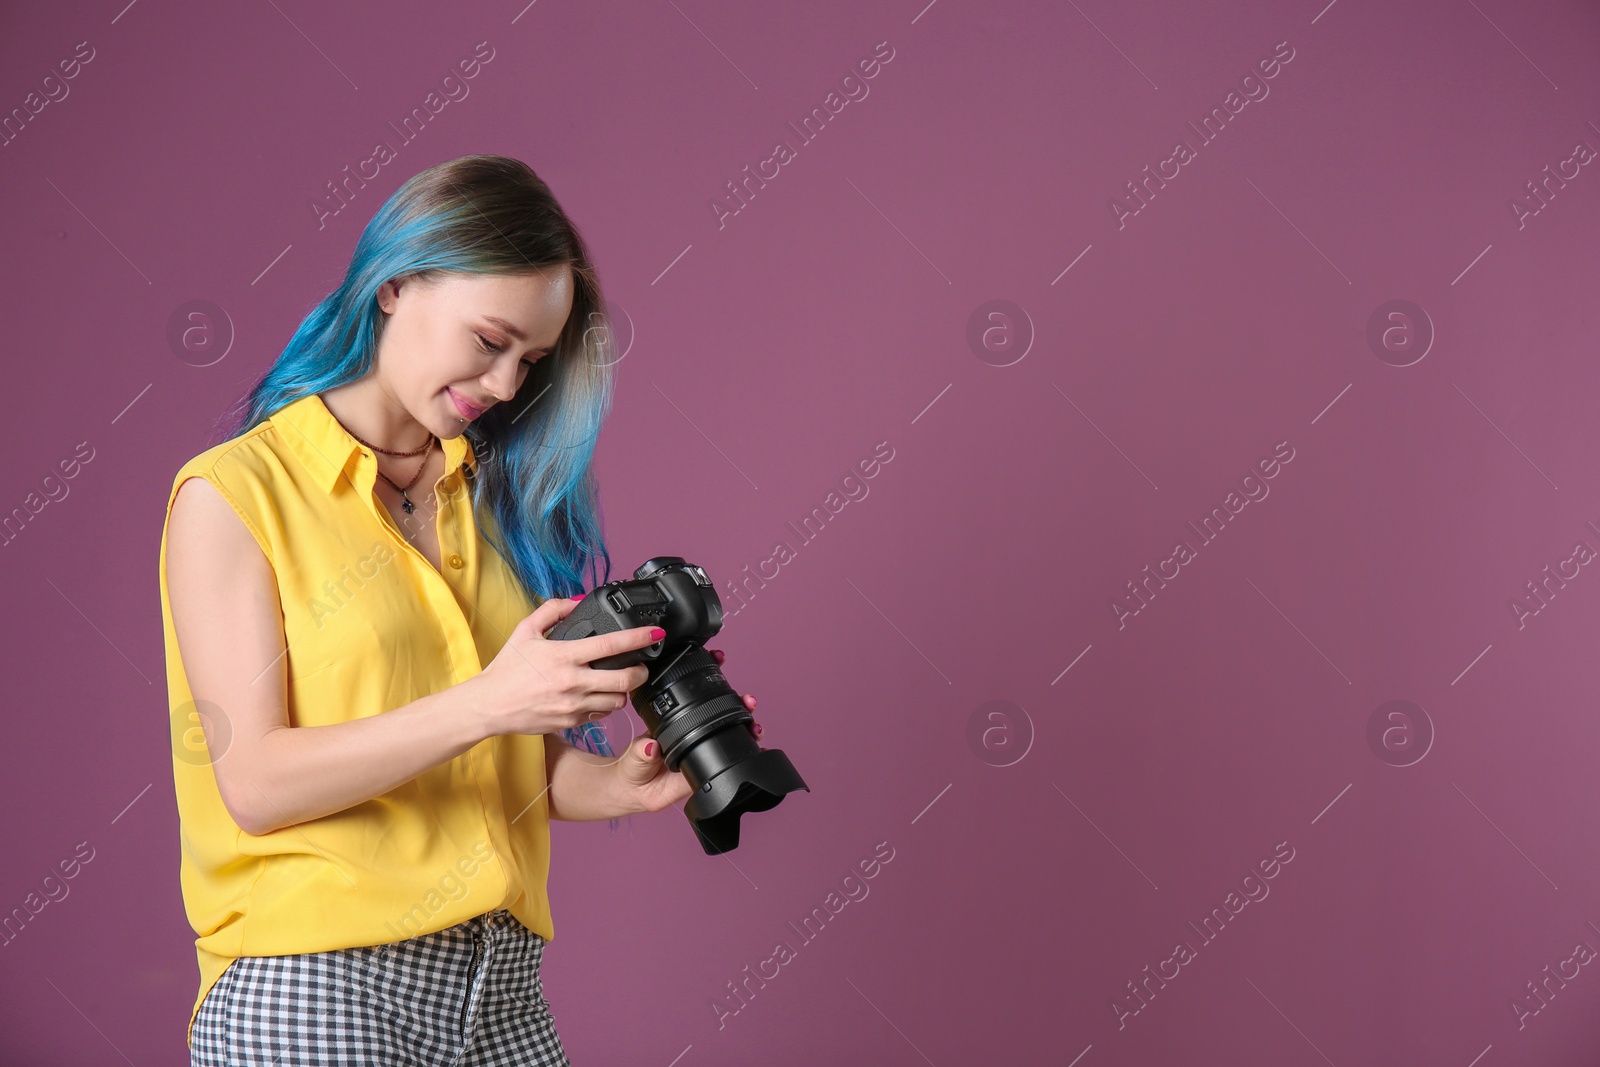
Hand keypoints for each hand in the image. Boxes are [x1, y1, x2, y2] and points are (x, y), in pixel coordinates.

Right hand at [473, 597, 658, 737]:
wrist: (489, 705)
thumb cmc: (507, 668)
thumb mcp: (525, 630)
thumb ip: (553, 610)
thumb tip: (577, 600)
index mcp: (564, 656)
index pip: (611, 645)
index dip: (639, 638)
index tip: (655, 633)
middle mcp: (573, 682)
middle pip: (626, 679)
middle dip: (641, 671)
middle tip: (642, 665)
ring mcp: (573, 705)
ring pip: (617, 701)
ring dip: (624, 691)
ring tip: (619, 682)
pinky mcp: (571, 722)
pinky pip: (601, 714)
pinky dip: (605, 705)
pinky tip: (598, 696)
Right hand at [613, 647, 765, 814]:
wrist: (622, 779)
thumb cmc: (630, 782)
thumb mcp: (633, 772)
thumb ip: (641, 760)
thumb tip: (651, 747)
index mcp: (690, 775)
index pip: (722, 762)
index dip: (739, 746)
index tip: (752, 731)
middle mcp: (697, 758)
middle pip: (727, 741)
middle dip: (744, 723)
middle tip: (750, 703)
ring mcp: (692, 742)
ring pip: (718, 725)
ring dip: (732, 708)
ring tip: (742, 693)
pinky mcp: (682, 729)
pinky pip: (700, 713)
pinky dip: (709, 697)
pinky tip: (716, 678)